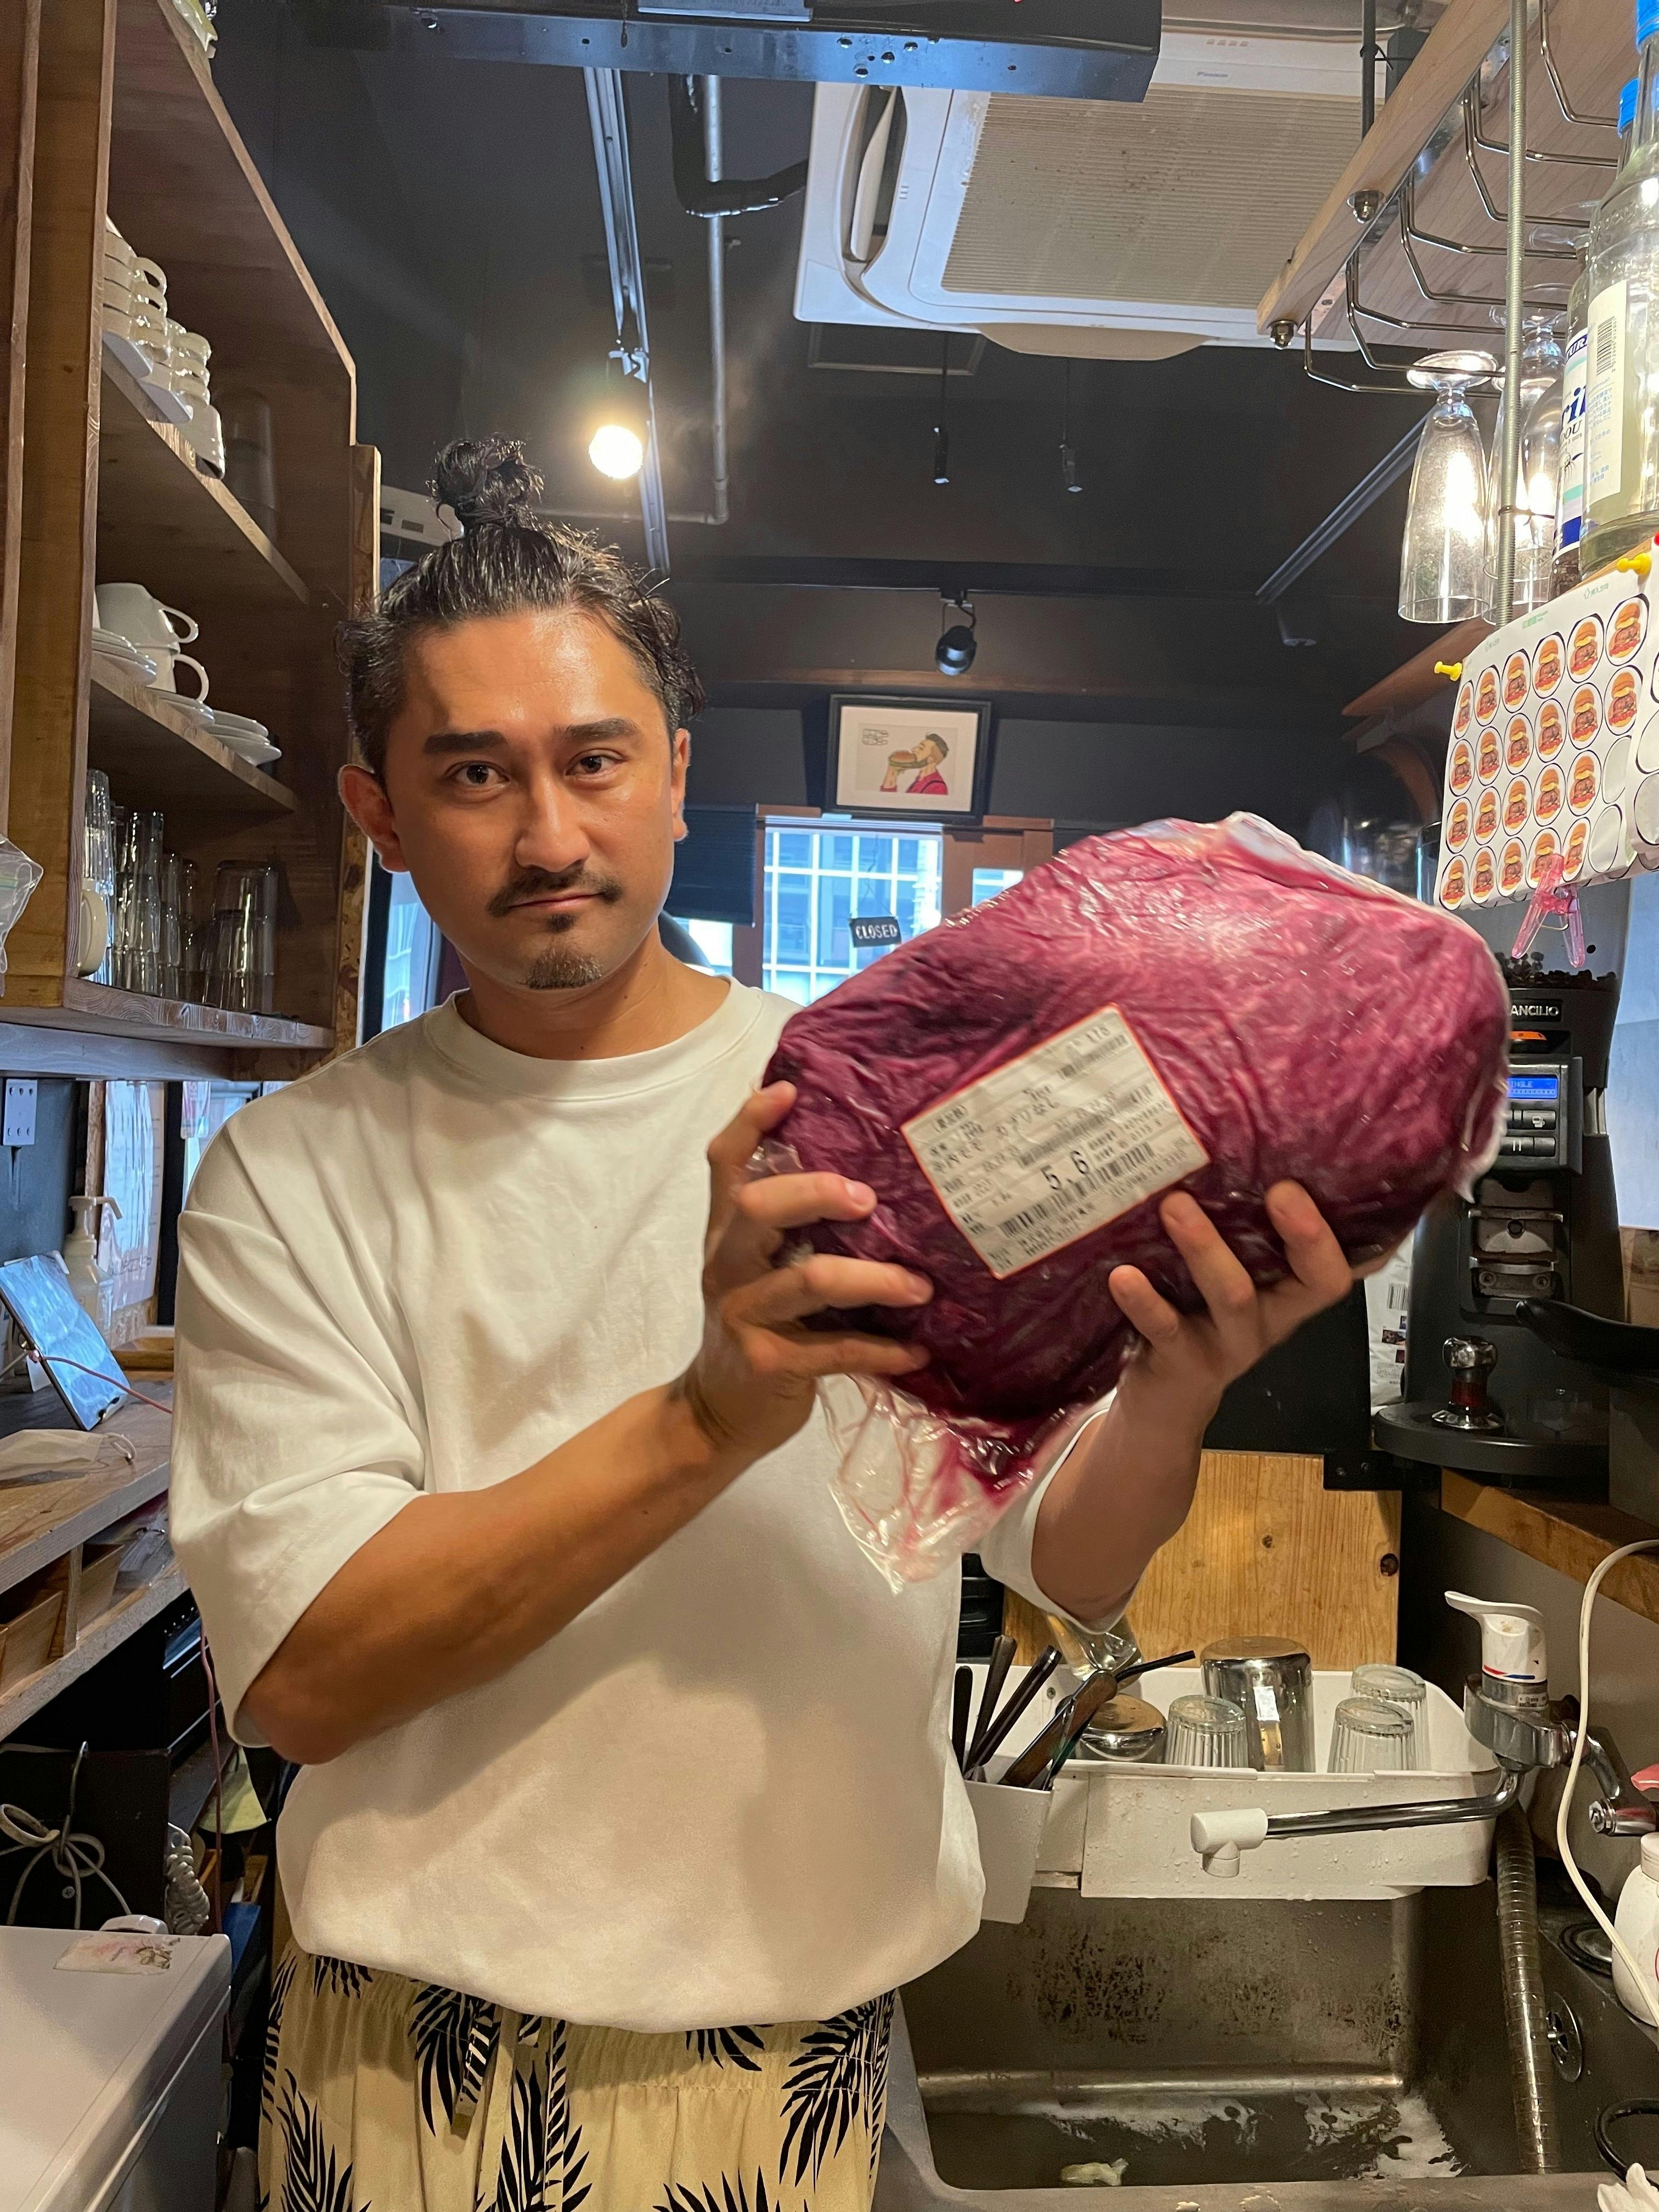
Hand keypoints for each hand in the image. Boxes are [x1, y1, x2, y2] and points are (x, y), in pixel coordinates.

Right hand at [678, 1082, 931, 1463]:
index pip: (724, 1163)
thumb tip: (864, 1171)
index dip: (751, 1122)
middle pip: (756, 1205)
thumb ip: (787, 1225)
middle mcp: (726, 1264)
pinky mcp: (769, 1364)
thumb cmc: (755, 1326)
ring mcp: (743, 1314)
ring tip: (920, 1286)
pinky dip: (882, 1350)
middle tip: (870, 1200)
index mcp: (725, 1232)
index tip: (791, 1090)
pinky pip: (835, 1350)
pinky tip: (917, 1351)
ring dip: (874, 1280)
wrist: (716, 1414)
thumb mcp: (755, 1268)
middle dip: (816, 1192)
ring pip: (807, 1279)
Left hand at [1106, 1183, 1355, 1427]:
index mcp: (1288, 1294)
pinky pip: (1167, 1329)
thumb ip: (1238, 1232)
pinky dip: (1144, 1301)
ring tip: (1176, 1207)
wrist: (1165, 1399)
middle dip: (1303, 1235)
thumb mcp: (1230, 1278)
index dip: (1333, 1234)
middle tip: (1280, 1188)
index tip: (1309, 1185)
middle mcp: (1268, 1319)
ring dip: (1207, 1249)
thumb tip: (1224, 1149)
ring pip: (1233, 1296)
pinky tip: (1123, 1276)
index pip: (1336, 1267)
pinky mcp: (1181, 1361)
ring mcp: (1228, 1344)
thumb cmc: (1197, 1318)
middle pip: (1308, 1282)